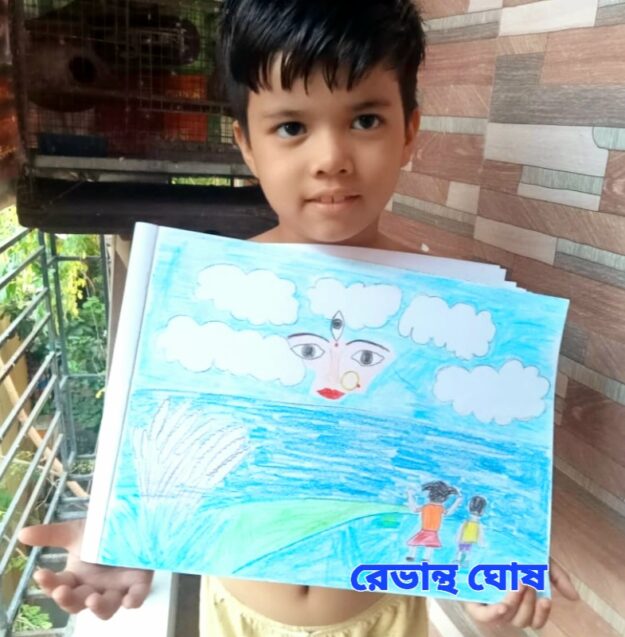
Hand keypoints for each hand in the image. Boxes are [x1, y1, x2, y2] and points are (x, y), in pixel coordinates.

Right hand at [19, 519, 153, 619]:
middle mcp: (94, 588)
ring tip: (92, 599)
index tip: (40, 574)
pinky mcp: (138, 582)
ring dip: (98, 607)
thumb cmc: (100, 533)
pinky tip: (129, 600)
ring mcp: (116, 588)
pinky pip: (137, 597)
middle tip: (62, 590)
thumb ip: (52, 534)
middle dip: (67, 599)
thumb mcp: (76, 532)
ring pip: (106, 609)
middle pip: (77, 603)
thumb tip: (22, 534)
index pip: (58, 586)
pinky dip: (134, 600)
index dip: (49, 583)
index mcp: (76, 578)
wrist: (129, 522)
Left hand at [464, 560, 578, 628]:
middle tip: (528, 583)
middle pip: (522, 620)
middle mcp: (506, 606)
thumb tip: (575, 597)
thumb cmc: (515, 550)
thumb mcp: (539, 560)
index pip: (535, 621)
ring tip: (517, 585)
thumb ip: (557, 577)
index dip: (542, 615)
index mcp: (522, 601)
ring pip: (506, 618)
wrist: (489, 532)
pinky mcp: (473, 599)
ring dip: (514, 604)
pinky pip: (483, 616)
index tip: (546, 599)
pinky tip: (501, 607)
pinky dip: (494, 615)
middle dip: (527, 603)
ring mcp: (489, 603)